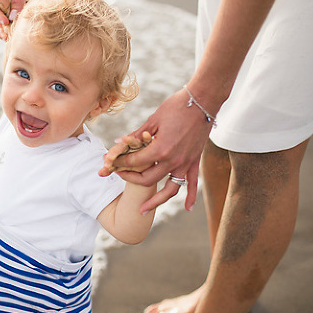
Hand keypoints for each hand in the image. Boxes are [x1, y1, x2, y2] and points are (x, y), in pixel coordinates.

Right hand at [0, 0, 65, 39]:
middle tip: (4, 36)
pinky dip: (17, 28)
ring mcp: (16, 4)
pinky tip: (17, 37)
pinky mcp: (26, 8)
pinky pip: (19, 20)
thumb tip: (12, 18)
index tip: (4, 21)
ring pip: (7, 20)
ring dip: (6, 30)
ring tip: (8, 39)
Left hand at [102, 88, 213, 212]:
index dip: (119, 163)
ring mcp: (185, 163)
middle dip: (129, 179)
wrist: (203, 101)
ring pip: (169, 190)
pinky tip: (187, 208)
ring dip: (155, 202)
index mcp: (160, 149)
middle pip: (147, 180)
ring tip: (142, 211)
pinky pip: (192, 184)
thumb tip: (118, 143)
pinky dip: (190, 197)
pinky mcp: (195, 161)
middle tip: (118, 176)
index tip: (109, 163)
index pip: (134, 162)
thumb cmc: (176, 106)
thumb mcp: (153, 120)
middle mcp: (173, 160)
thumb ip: (136, 136)